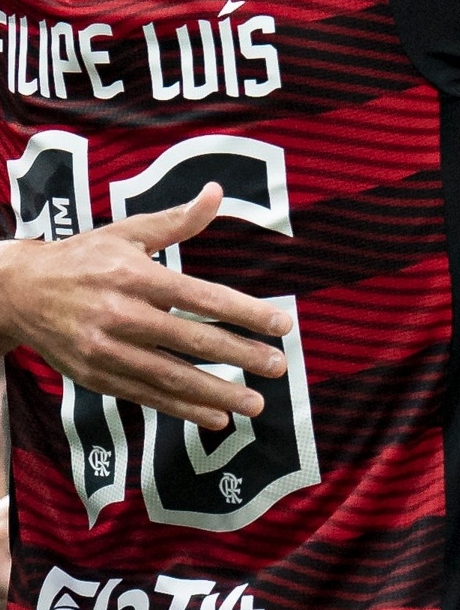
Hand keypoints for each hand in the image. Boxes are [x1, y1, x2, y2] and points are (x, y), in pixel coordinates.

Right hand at [0, 184, 291, 430]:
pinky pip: (146, 396)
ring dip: (216, 393)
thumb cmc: (83, 258)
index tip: (282, 325)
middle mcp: (120, 314)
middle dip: (240, 356)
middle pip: (191, 340)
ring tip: (255, 403)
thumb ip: (177, 220)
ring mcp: (105, 349)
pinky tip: (216, 417)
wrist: (16, 291)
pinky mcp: (95, 375)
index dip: (245, 312)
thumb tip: (217, 193)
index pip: (201, 297)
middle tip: (279, 366)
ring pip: (170, 376)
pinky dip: (182, 409)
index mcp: (135, 276)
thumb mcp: (127, 233)